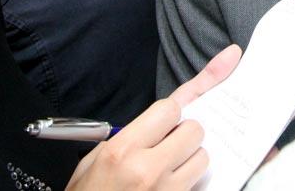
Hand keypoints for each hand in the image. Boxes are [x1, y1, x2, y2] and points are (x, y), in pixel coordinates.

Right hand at [66, 45, 241, 190]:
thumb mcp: (91, 165)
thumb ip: (124, 138)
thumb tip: (155, 123)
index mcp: (122, 152)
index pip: (169, 110)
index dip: (168, 113)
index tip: (164, 122)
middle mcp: (147, 170)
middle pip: (194, 130)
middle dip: (184, 133)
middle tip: (171, 142)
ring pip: (203, 157)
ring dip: (190, 158)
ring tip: (171, 167)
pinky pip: (198, 183)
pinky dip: (189, 181)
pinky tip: (170, 185)